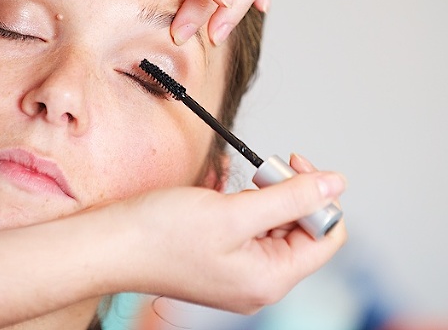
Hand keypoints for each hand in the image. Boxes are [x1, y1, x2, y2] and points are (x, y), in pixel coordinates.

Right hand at [108, 154, 346, 313]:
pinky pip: (250, 229)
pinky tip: (222, 195)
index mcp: (270, 279)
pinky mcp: (223, 261)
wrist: (110, 246)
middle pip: (301, 229)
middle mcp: (260, 282)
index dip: (318, 197)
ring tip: (235, 186)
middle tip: (259, 173)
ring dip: (263, 197)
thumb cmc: (162, 234)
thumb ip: (290, 197)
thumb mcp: (234, 211)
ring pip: (275, 226)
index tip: (295, 165)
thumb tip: (336, 184)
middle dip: (286, 194)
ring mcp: (241, 273)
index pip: (326, 236)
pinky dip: (243, 205)